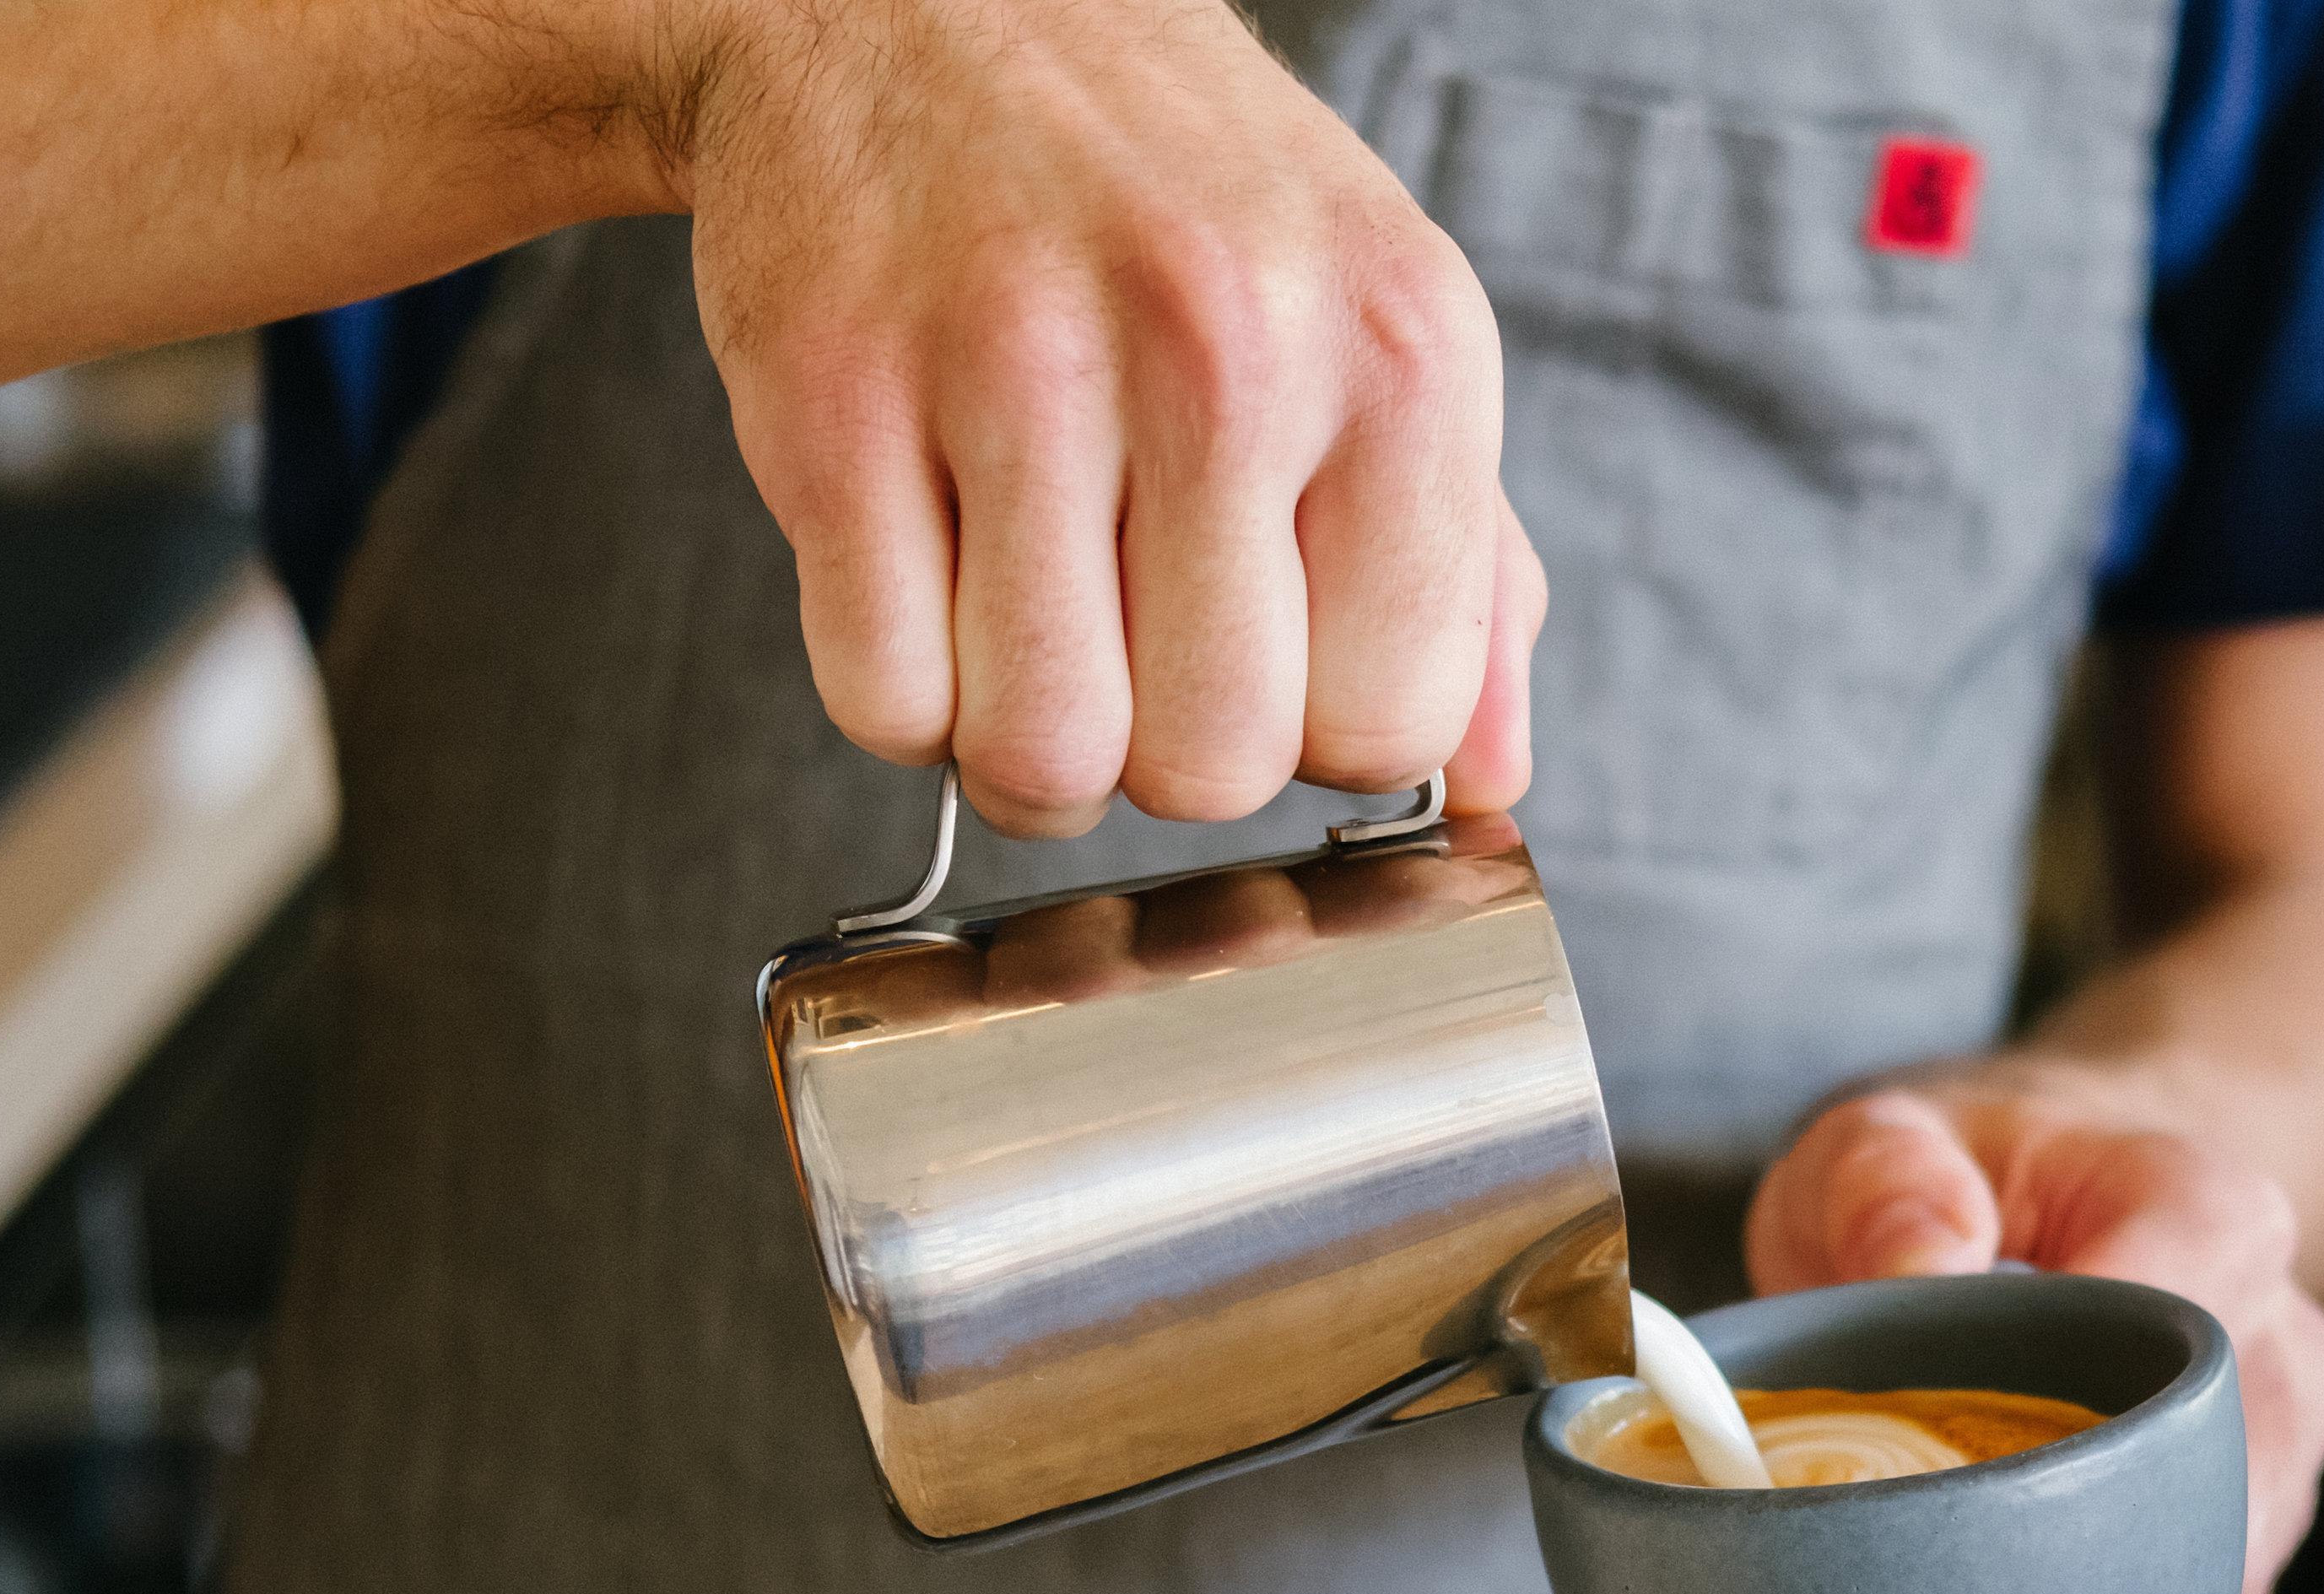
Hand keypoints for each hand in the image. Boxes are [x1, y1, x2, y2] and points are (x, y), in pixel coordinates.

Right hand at [681, 0, 1543, 832]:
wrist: (932, 1)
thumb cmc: (1179, 199)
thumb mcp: (1379, 332)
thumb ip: (1462, 569)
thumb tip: (1489, 785)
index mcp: (1402, 348)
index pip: (1390, 725)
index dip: (1316, 731)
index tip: (1271, 651)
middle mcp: (1225, 343)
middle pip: (1211, 767)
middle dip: (1166, 750)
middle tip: (1134, 638)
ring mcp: (1016, 363)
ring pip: (1040, 753)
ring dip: (1028, 739)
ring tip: (1031, 619)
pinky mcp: (833, 394)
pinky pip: (879, 697)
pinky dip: (900, 689)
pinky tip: (930, 576)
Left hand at [1744, 1066, 2323, 1593]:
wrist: (2055, 1223)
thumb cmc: (1964, 1183)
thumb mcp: (1885, 1137)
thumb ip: (1883, 1176)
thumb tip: (1918, 1267)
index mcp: (2211, 1215)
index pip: (2192, 1310)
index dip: (2085, 1407)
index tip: (1967, 1470)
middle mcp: (2280, 1352)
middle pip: (2213, 1500)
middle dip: (2073, 1572)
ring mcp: (2286, 1473)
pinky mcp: (2254, 1569)